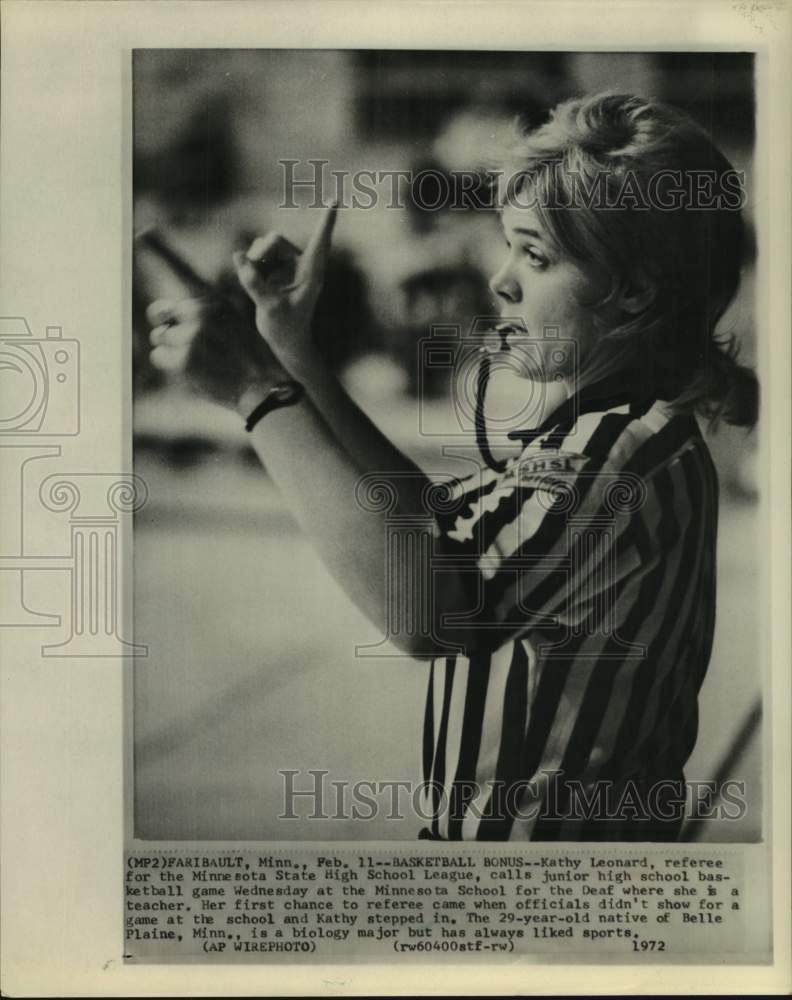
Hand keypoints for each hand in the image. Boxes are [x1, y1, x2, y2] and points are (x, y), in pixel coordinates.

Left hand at [148, 292, 288, 410]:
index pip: (179, 308)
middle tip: (191, 352)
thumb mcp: (237, 325)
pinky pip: (158, 357)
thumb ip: (208, 317)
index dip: (179, 322)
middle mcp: (202, 316)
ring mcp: (192, 337)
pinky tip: (187, 372)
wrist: (264, 388)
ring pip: (159, 338)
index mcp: (217, 305)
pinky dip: (167, 365)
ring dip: (170, 350)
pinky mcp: (185, 360)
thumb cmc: (251, 362)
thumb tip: (162, 312)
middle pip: (165, 319)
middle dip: (172, 335)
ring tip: (192, 363)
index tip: (187, 335)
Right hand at [232, 204, 336, 375]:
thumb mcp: (269, 307)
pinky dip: (250, 267)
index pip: (319, 241)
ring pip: (264, 247)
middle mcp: (301, 265)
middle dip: (259, 253)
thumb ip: (253, 282)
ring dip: (254, 261)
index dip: (326, 220)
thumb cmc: (285, 327)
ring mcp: (287, 265)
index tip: (335, 199)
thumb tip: (237, 256)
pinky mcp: (275, 269)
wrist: (285, 341)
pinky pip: (256, 257)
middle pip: (275, 241)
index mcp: (311, 272)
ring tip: (254, 284)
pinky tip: (255, 285)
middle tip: (250, 270)